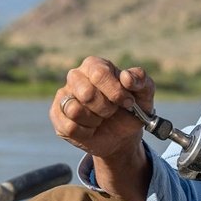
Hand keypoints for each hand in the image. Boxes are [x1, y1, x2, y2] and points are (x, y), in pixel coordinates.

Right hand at [51, 56, 154, 200]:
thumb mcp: (144, 94)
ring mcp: (64, 96)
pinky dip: (86, 132)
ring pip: (75, 110)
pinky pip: (69, 127)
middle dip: (106, 108)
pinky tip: (91, 129)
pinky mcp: (57, 115)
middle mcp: (75, 76)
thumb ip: (141, 80)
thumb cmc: (131, 109)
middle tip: (112, 111)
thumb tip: (126, 77)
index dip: (116, 92)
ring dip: (95, 121)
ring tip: (100, 119)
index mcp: (95, 65)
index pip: (99, 74)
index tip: (128, 103)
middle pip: (86, 93)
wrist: (122, 135)